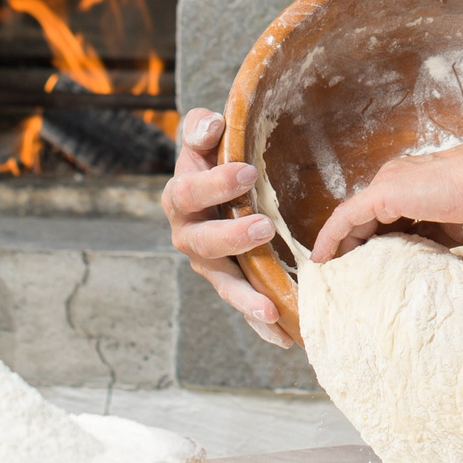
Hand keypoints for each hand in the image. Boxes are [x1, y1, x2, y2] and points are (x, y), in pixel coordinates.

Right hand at [160, 109, 291, 347]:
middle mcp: (189, 235)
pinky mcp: (230, 282)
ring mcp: (210, 264)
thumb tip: (211, 125)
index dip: (215, 184)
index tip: (248, 172)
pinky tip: (282, 337)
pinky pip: (242, 304)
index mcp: (180, 197)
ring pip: (223, 283)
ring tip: (270, 308)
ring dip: (245, 297)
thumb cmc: (214, 158)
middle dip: (232, 237)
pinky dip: (259, 323)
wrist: (216, 188)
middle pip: (203, 242)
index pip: (189, 192)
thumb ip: (201, 127)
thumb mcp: (204, 137)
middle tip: (264, 227)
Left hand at [309, 123, 462, 262]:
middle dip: (354, 246)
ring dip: (341, 246)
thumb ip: (436, 239)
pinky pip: (346, 218)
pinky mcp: (383, 193)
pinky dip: (331, 238)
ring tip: (331, 274)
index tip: (369, 267)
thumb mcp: (458, 229)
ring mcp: (389, 185)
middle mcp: (397, 180)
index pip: (388, 217)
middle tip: (346, 277)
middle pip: (366, 219)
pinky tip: (322, 260)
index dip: (376, 242)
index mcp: (417, 185)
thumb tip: (424, 260)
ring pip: (353, 219)